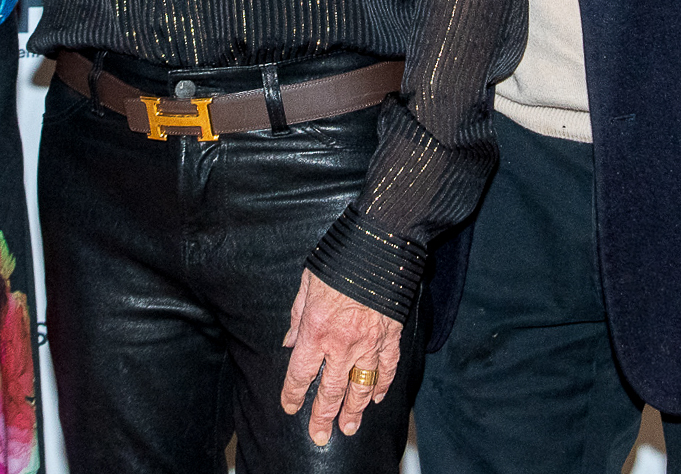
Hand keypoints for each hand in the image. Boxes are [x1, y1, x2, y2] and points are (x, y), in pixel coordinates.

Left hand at [280, 269, 402, 446]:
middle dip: (323, 416)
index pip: (300, 373)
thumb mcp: (307, 283)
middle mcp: (342, 344)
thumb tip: (289, 341)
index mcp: (316, 330)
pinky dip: (383, 386)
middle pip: (330, 390)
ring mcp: (369, 343)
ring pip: (361, 387)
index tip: (290, 407)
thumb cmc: (338, 260)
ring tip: (348, 427)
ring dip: (354, 410)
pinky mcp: (391, 337)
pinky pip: (387, 369)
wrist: (377, 245)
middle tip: (320, 435)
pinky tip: (378, 398)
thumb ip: (298, 316)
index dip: (293, 394)